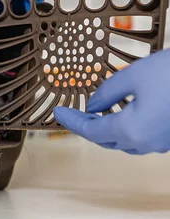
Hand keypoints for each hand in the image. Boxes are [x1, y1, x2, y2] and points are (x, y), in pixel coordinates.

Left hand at [54, 49, 169, 154]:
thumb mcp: (135, 75)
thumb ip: (108, 91)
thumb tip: (92, 105)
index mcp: (132, 129)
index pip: (90, 131)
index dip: (72, 122)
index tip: (59, 113)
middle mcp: (146, 142)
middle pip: (107, 140)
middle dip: (88, 126)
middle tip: (73, 113)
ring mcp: (161, 143)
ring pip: (125, 142)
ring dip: (108, 130)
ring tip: (96, 113)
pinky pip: (142, 138)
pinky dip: (127, 129)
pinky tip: (125, 114)